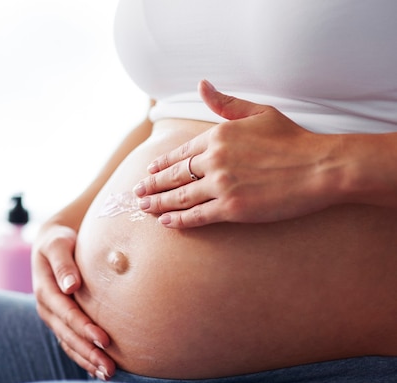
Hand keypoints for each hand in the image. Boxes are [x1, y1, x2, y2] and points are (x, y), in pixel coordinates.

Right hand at [32, 222, 114, 379]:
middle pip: (67, 335)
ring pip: (68, 344)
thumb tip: (70, 285)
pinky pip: (70, 344)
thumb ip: (64, 263)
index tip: (105, 339)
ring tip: (107, 374)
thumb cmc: (59, 241)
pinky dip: (83, 358)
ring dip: (86, 360)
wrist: (52, 243)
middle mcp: (46, 308)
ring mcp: (52, 317)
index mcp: (45, 289)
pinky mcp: (60, 322)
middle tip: (109, 367)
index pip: (66, 313)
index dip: (84, 327)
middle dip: (88, 352)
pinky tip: (98, 370)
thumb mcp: (58, 244)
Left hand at [134, 79, 335, 227]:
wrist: (320, 166)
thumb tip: (202, 84)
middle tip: (137, 192)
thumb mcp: (258, 112)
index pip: (180, 153)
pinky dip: (178, 220)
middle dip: (152, 185)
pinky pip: (197, 216)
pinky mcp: (231, 208)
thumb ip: (226, 103)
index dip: (162, 164)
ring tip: (144, 207)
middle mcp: (214, 160)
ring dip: (158, 203)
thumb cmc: (292, 139)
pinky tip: (166, 223)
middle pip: (173, 175)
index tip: (150, 170)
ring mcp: (221, 185)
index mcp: (218, 136)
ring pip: (180, 197)